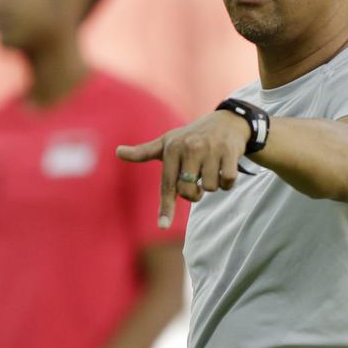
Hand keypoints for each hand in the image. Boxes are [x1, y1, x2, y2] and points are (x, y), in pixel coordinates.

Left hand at [117, 111, 249, 228]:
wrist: (227, 120)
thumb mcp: (167, 142)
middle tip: (196, 181)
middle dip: (194, 194)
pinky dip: (228, 182)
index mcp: (172, 148)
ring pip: (210, 188)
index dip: (166, 207)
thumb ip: (143, 152)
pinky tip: (225, 168)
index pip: (167, 184)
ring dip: (212, 184)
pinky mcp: (230, 152)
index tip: (163, 226)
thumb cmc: (192, 136)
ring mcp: (211, 150)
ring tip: (212, 168)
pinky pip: (228, 181)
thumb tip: (117, 152)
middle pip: (189, 191)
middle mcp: (190, 148)